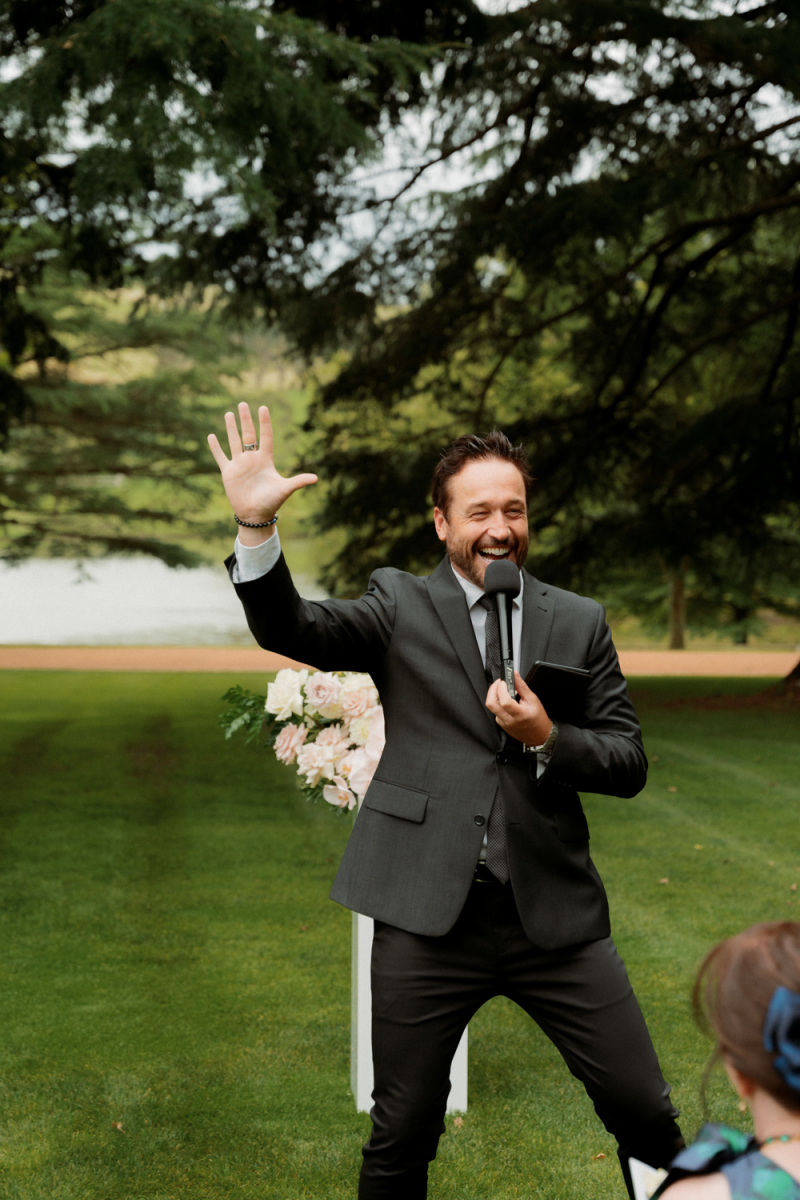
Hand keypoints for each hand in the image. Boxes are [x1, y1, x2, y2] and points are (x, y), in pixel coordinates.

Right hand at [207, 403, 317, 542]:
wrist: (256, 515)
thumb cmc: (272, 502)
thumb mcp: (284, 489)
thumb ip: (298, 481)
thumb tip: (316, 478)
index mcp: (266, 459)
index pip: (266, 436)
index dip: (264, 422)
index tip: (263, 407)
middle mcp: (252, 459)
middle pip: (248, 434)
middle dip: (245, 419)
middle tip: (242, 403)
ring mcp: (239, 464)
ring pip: (234, 441)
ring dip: (231, 428)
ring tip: (228, 413)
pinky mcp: (228, 472)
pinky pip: (220, 456)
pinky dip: (215, 447)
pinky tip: (211, 436)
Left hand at [486, 670, 551, 746]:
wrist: (538, 735)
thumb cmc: (538, 719)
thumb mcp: (533, 700)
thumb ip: (522, 686)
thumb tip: (515, 675)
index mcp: (519, 715)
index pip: (504, 701)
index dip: (502, 689)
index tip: (504, 681)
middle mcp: (508, 720)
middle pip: (491, 704)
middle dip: (492, 689)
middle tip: (499, 683)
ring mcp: (502, 723)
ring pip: (492, 706)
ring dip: (495, 695)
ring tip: (504, 690)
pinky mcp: (500, 723)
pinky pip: (495, 710)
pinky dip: (499, 702)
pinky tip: (507, 700)